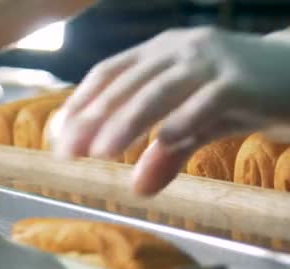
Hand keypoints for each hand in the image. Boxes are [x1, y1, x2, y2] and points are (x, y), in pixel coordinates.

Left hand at [48, 27, 289, 194]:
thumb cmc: (238, 95)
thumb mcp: (196, 124)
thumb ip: (167, 151)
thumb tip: (138, 189)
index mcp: (158, 52)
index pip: (107, 73)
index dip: (80, 103)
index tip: (57, 135)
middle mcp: (178, 50)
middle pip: (125, 84)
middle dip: (93, 119)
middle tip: (68, 152)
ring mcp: (210, 60)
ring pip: (158, 90)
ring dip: (127, 122)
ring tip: (102, 152)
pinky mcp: (241, 79)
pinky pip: (207, 99)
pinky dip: (184, 119)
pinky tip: (164, 140)